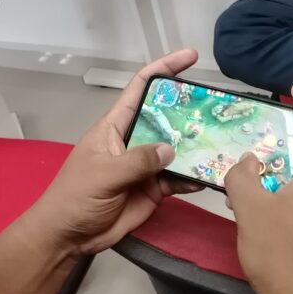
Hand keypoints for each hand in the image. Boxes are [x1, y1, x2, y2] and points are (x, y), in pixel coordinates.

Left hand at [24, 49, 202, 259]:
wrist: (70, 236)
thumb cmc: (76, 197)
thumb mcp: (104, 174)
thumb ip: (137, 160)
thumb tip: (170, 149)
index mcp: (115, 126)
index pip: (140, 88)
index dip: (164, 69)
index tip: (190, 57)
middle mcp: (134, 140)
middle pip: (166, 116)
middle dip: (190, 109)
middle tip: (218, 107)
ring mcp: (145, 165)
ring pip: (176, 149)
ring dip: (197, 146)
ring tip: (222, 140)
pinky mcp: (153, 188)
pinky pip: (178, 178)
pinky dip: (193, 177)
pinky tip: (208, 176)